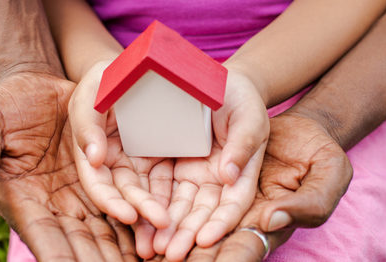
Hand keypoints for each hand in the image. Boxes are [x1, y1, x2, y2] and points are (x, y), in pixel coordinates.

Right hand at [0, 72, 136, 260]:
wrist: (35, 85)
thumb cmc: (1, 105)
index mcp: (22, 201)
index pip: (45, 239)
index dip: (61, 260)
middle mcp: (53, 206)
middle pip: (82, 244)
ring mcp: (79, 196)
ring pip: (106, 231)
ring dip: (125, 250)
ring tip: (151, 259)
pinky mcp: (100, 180)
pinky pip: (121, 207)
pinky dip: (137, 225)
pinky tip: (156, 238)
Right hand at [69, 61, 173, 258]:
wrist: (137, 67)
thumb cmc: (108, 77)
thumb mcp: (91, 91)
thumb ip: (86, 121)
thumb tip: (95, 158)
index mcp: (92, 151)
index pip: (97, 183)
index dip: (109, 201)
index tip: (128, 215)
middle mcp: (113, 163)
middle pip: (125, 194)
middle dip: (141, 212)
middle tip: (161, 224)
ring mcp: (137, 163)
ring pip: (146, 194)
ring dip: (157, 212)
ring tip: (173, 227)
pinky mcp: (159, 160)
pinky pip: (166, 182)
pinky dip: (172, 199)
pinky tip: (185, 212)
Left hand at [152, 71, 269, 260]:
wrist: (215, 83)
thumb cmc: (241, 98)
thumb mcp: (248, 116)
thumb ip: (242, 144)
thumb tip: (229, 175)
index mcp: (241, 172)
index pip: (233, 203)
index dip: (221, 222)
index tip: (206, 239)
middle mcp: (216, 181)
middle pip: (203, 213)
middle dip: (187, 234)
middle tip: (172, 254)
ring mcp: (193, 176)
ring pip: (179, 208)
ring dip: (166, 229)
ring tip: (152, 249)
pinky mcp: (170, 168)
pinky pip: (158, 190)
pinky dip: (150, 208)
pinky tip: (137, 225)